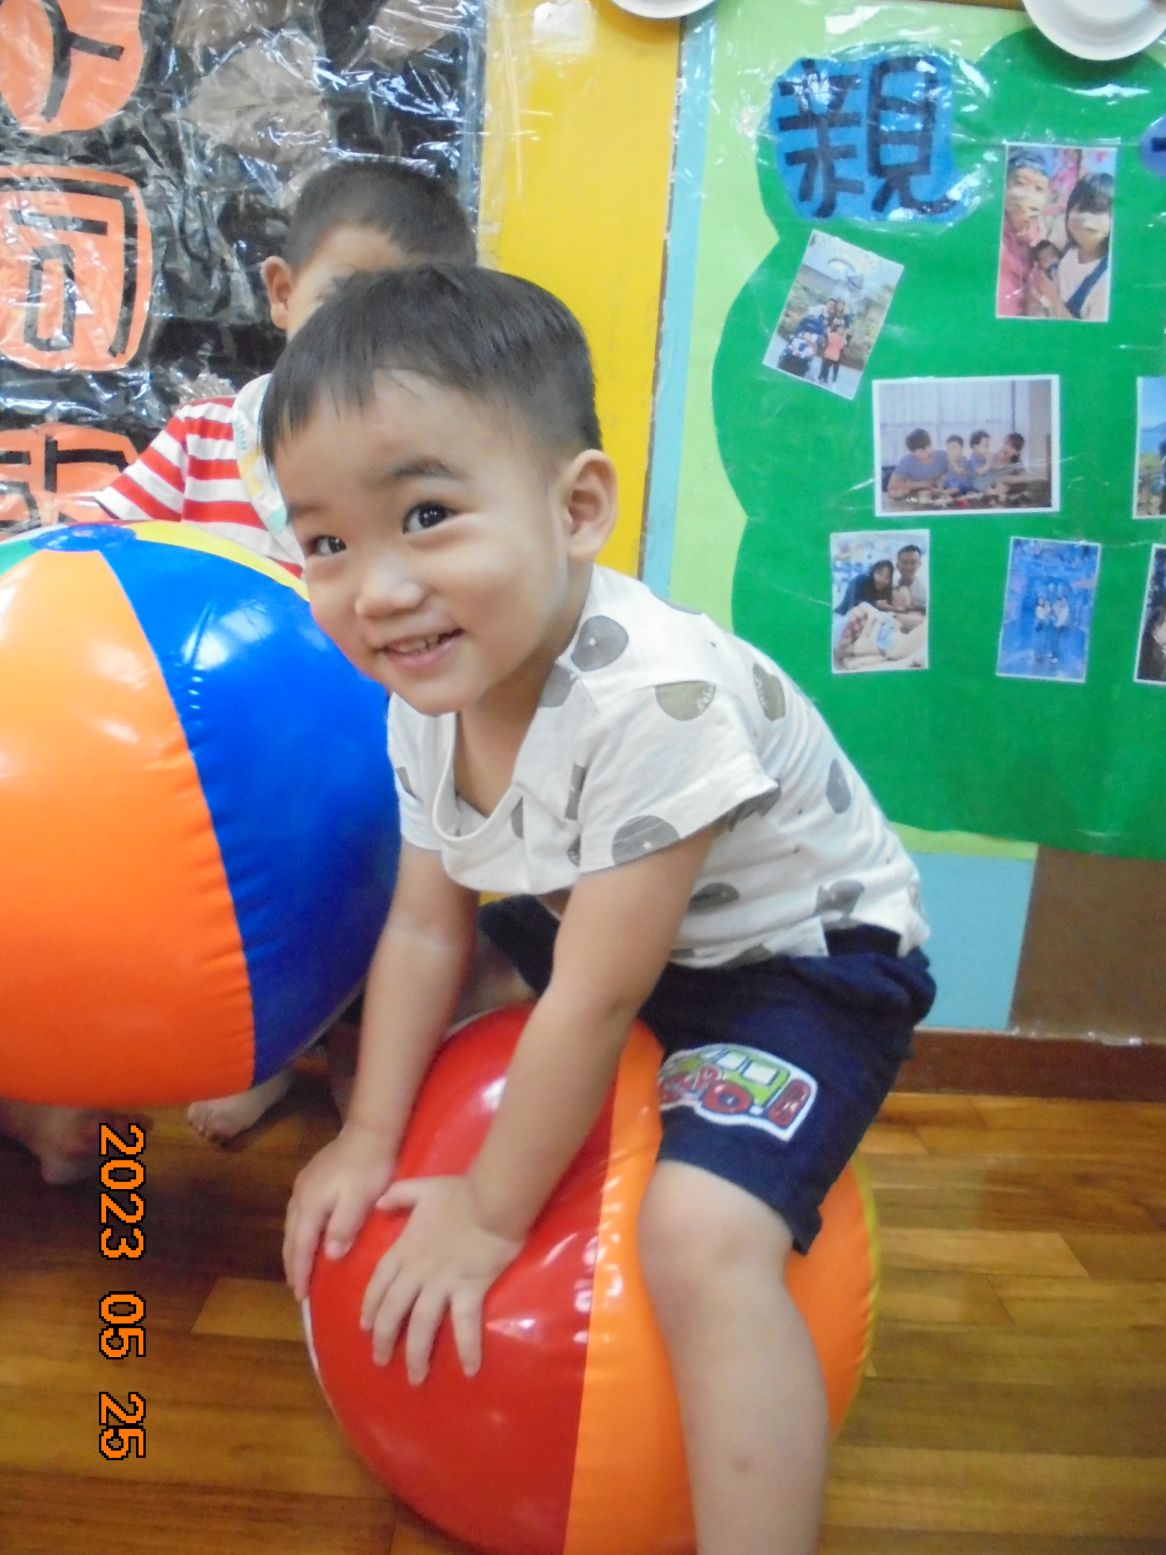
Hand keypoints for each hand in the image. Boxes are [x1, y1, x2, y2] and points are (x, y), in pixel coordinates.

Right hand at [283, 1123, 395, 1300]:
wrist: (370, 1130)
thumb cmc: (369, 1167)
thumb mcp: (362, 1200)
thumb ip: (344, 1227)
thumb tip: (330, 1256)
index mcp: (311, 1205)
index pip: (302, 1246)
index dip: (301, 1272)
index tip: (300, 1296)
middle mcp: (301, 1196)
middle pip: (291, 1237)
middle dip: (293, 1264)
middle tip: (296, 1288)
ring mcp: (303, 1185)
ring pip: (292, 1225)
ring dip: (293, 1249)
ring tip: (298, 1268)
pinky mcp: (310, 1177)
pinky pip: (297, 1214)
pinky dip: (298, 1232)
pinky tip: (306, 1236)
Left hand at [360, 1175, 522, 1383]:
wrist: (490, 1200)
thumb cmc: (459, 1193)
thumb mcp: (423, 1188)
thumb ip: (399, 1195)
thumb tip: (379, 1203)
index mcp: (404, 1250)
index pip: (379, 1284)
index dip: (370, 1307)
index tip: (365, 1327)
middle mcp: (417, 1272)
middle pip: (393, 1311)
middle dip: (384, 1339)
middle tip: (380, 1361)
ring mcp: (442, 1284)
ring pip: (421, 1325)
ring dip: (416, 1354)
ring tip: (414, 1378)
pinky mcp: (469, 1290)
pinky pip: (465, 1326)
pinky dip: (468, 1348)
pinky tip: (470, 1370)